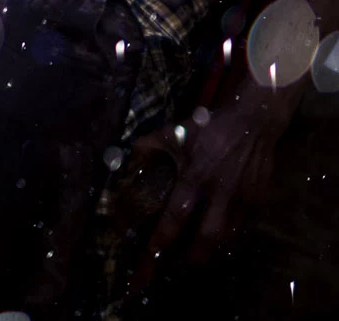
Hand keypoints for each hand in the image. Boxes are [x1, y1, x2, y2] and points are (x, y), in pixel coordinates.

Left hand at [130, 96, 288, 292]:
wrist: (252, 121)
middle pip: (209, 234)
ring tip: (202, 254)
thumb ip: (149, 145)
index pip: (176, 214)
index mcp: (194, 176)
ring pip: (229, 233)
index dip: (164, 236)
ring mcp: (242, 196)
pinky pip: (244, 223)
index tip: (153, 252)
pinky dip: (233, 233)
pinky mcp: (258, 197)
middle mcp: (219, 191)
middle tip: (185, 264)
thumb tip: (127, 154)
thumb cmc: (209, 127)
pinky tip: (223, 235)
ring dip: (215, 247)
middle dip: (196, 254)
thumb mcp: (174, 132)